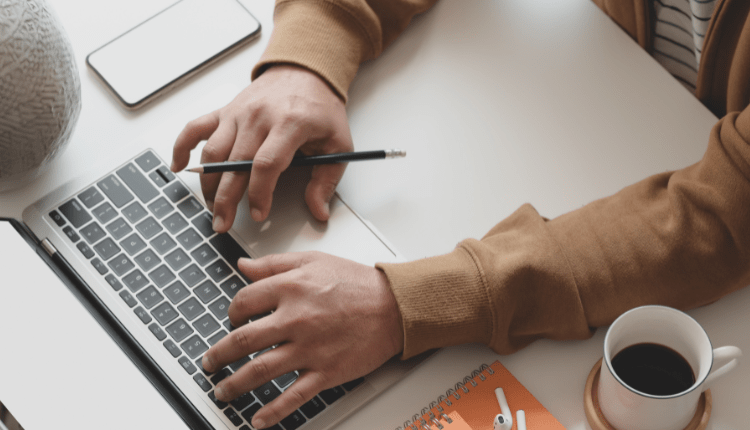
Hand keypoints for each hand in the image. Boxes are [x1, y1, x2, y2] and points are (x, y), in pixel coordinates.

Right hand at [171, 65, 353, 229]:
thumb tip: (318, 211)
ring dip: (207, 183)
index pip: (267, 164)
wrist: (305, 72)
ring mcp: (238, 113)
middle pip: (235, 163)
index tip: (259, 214)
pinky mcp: (225, 111)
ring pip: (213, 151)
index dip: (259, 193)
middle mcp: (259, 117)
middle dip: (226, 199)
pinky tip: (179, 166)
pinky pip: (195, 128)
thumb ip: (327, 180)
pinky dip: (182, 146)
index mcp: (290, 124)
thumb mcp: (338, 143)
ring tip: (212, 207)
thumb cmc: (320, 109)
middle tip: (224, 223)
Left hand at [201, 252, 403, 428]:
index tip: (231, 320)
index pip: (243, 302)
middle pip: (242, 340)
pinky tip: (258, 419)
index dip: (231, 312)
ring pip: (260, 370)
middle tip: (209, 362)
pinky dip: (272, 411)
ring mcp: (310, 349)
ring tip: (222, 391)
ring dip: (234, 384)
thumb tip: (243, 265)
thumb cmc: (358, 283)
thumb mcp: (314, 261)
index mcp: (291, 289)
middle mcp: (296, 319)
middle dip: (218, 355)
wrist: (395, 306)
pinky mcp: (326, 372)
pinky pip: (292, 396)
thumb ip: (275, 263)